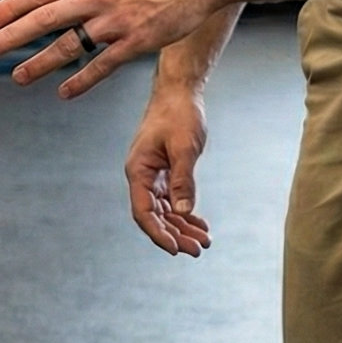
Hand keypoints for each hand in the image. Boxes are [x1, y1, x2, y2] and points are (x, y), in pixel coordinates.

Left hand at [0, 0, 229, 98]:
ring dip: (39, 63)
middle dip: (11, 37)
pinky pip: (103, 65)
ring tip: (17, 77)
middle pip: (45, 19)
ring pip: (69, 46)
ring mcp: (117, 20)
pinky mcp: (137, 41)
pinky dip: (82, 81)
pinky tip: (63, 92)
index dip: (10, 7)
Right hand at [127, 82, 212, 256]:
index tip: (176, 249)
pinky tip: (199, 224)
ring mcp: (152, 175)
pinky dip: (185, 213)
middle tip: (198, 250)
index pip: (144, 212)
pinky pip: (171, 200)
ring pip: (164, 210)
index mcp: (138, 170)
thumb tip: (182, 212)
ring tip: (203, 242)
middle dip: (175, 235)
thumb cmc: (178, 114)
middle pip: (154, 216)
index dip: (159, 233)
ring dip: (182, 227)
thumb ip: (182, 180)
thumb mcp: (184, 148)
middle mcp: (141, 176)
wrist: (179, 93)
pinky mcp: (163, 172)